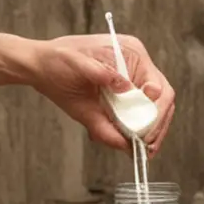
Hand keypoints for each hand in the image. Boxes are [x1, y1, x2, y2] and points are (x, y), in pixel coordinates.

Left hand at [26, 34, 177, 152]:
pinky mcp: (122, 93)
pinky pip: (136, 113)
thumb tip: (125, 119)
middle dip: (156, 127)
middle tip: (145, 149)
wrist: (40, 64)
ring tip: (137, 150)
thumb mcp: (77, 71)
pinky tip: (123, 142)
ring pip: (153, 109)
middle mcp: (137, 65)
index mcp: (132, 53)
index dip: (157, 112)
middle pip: (163, 100)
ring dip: (147, 131)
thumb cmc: (56, 61)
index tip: (145, 133)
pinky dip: (132, 129)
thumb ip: (101, 89)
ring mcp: (132, 79)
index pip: (159, 86)